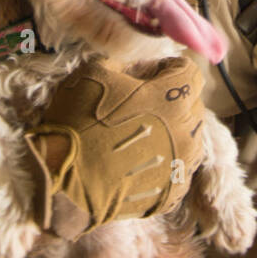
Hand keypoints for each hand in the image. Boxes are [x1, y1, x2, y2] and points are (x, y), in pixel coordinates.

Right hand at [24, 56, 208, 239]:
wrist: (63, 180)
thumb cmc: (78, 121)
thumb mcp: (94, 73)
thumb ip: (124, 64)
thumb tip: (136, 69)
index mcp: (173, 98)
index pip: (190, 73)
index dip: (170, 69)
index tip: (152, 74)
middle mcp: (187, 132)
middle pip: (193, 106)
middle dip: (173, 100)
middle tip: (144, 105)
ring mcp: (181, 166)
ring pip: (191, 140)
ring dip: (173, 132)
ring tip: (144, 135)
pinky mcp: (172, 193)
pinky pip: (178, 170)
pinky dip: (165, 162)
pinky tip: (140, 162)